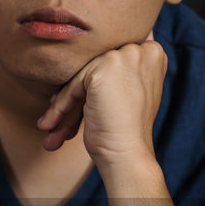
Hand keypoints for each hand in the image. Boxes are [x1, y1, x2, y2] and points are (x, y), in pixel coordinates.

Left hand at [36, 32, 166, 169]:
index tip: (78, 109)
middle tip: (57, 125)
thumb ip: (116, 70)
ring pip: (81, 76)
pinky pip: (73, 84)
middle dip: (74, 98)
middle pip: (94, 68)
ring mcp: (126, 56)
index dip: (91, 87)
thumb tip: (94, 54)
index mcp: (152, 53)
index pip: (108, 62)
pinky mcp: (106, 67)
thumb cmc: (126, 132)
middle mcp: (142, 49)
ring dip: (62, 106)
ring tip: (51, 130)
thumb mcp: (128, 92)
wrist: (128, 155)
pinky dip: (60, 107)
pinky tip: (51, 127)